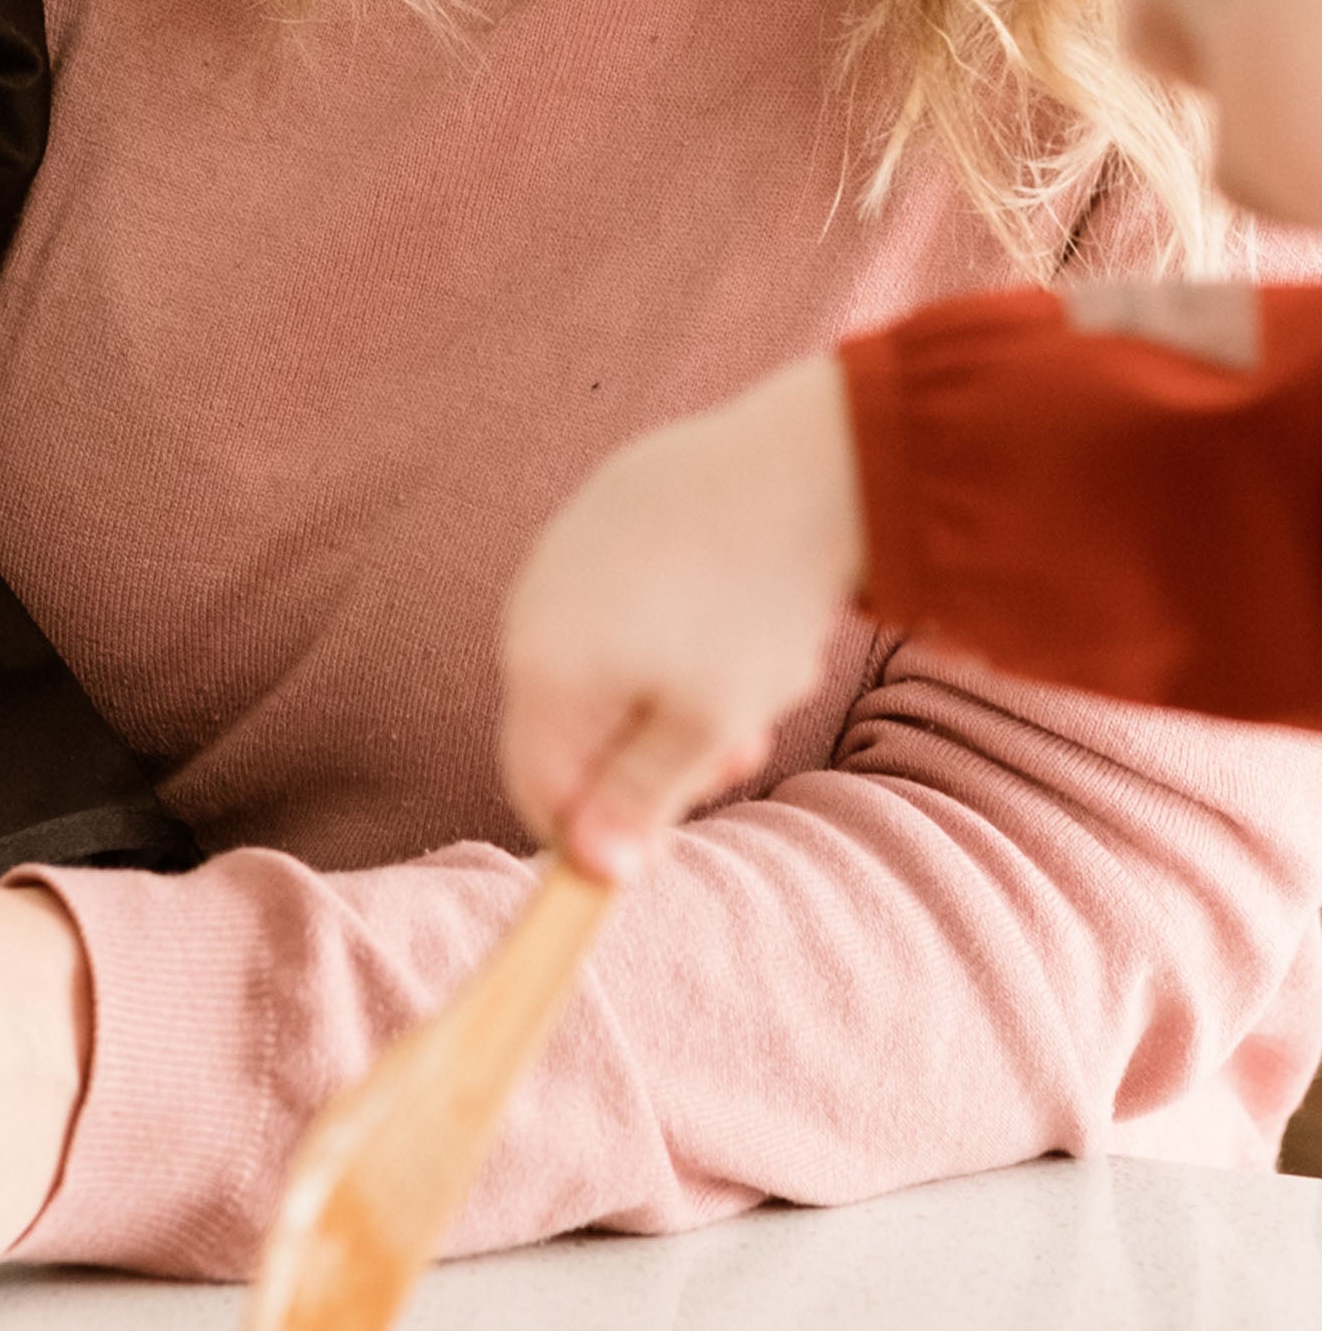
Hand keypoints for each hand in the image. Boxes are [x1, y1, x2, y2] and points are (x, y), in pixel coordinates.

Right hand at [499, 352, 870, 882]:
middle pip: (568, 721)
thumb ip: (641, 799)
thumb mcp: (708, 728)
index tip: (671, 836)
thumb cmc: (755, 605)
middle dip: (648, 753)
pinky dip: (664, 621)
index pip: (537, 790)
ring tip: (752, 670)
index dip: (600, 833)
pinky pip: (614, 594)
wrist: (802, 463)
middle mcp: (528, 606)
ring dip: (662, 689)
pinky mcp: (600, 506)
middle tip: (740, 748)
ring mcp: (560, 548)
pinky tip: (732, 602)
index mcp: (541, 670)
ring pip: (596, 656)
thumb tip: (592, 867)